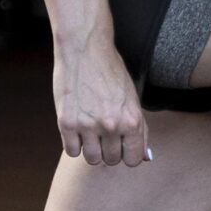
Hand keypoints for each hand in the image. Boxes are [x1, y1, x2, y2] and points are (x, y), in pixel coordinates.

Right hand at [53, 29, 151, 166]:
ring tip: (90, 130)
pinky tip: (77, 128)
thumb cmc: (110, 72)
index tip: (121, 146)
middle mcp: (111, 126)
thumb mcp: (132, 99)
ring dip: (91, 149)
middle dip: (108, 150)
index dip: (127, 154)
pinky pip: (72, 151)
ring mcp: (88, 126)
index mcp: (131, 121)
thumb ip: (139, 129)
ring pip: (91, 159)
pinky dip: (74, 143)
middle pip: (111, 160)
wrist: (85, 50)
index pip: (133, 160)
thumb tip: (144, 157)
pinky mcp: (66, 123)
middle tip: (104, 133)